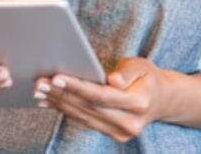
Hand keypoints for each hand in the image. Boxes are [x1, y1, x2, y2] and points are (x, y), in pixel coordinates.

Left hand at [33, 57, 177, 142]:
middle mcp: (130, 122)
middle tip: (39, 83)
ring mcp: (121, 132)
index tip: (56, 77)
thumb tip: (112, 80)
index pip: (101, 95)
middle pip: (88, 107)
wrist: (161, 100)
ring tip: (38, 91)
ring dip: (58, 103)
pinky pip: (84, 121)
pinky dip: (65, 110)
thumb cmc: (146, 76)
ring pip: (83, 116)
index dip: (77, 87)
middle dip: (61, 94)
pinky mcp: (112, 135)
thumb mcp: (142, 65)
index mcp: (139, 102)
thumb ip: (128, 72)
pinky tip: (49, 101)